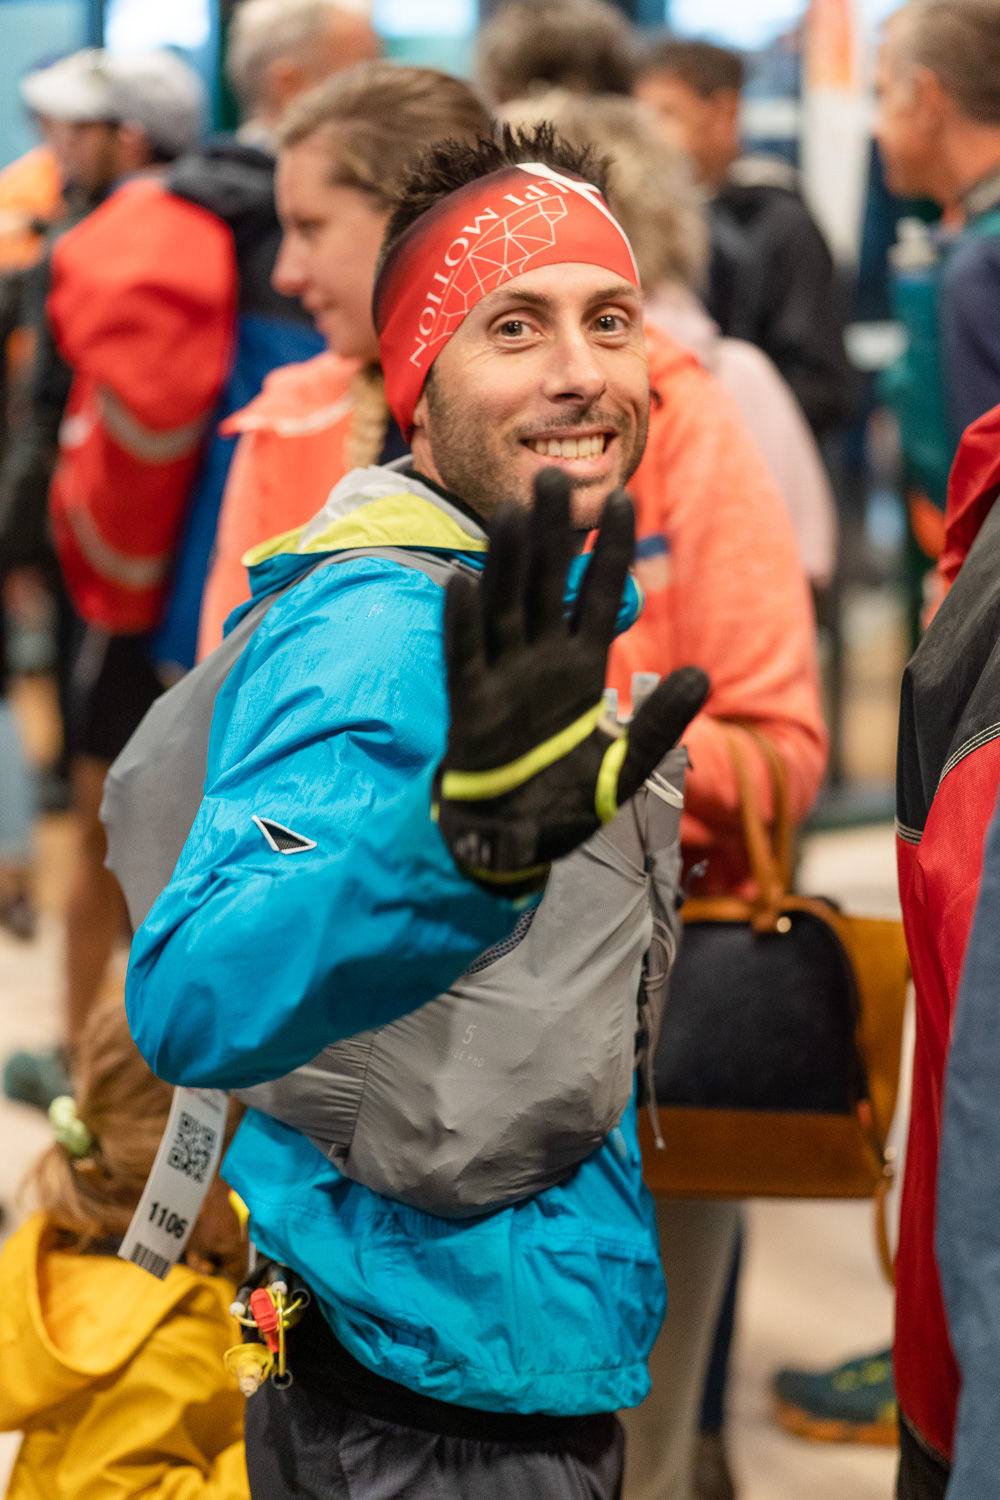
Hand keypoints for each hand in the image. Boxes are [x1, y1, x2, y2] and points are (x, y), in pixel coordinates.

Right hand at [435, 468, 708, 892]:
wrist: (513, 843)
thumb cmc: (565, 804)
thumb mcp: (626, 767)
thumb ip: (660, 722)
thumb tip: (704, 675)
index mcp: (582, 669)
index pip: (599, 594)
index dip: (611, 549)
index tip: (625, 498)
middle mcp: (541, 663)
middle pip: (545, 584)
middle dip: (550, 533)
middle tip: (551, 475)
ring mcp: (503, 680)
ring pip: (504, 607)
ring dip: (505, 562)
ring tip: (509, 511)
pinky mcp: (471, 708)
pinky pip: (464, 659)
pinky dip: (462, 626)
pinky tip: (462, 585)